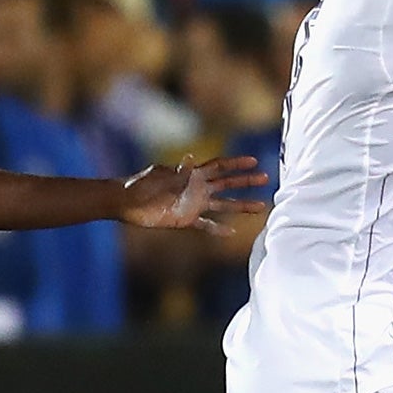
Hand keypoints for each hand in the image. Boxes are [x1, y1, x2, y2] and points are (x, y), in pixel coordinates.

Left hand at [119, 155, 266, 231]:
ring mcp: (192, 204)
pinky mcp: (185, 219)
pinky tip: (231, 231)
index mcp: (192, 175)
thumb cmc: (142, 185)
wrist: (126, 201)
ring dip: (241, 206)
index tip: (254, 161)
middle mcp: (196, 188)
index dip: (237, 164)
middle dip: (246, 182)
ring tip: (260, 207)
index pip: (219, 167)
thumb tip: (190, 160)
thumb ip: (178, 172)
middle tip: (266, 179)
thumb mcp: (161, 175)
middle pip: (227, 184)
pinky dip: (217, 228)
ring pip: (222, 205)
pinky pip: (205, 224)